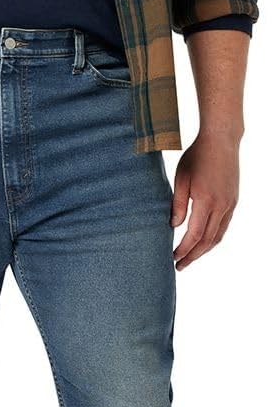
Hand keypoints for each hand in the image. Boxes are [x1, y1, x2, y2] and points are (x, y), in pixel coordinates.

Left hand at [171, 131, 240, 270]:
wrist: (221, 140)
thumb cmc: (197, 156)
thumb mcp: (181, 179)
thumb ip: (177, 205)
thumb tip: (174, 227)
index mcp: (206, 201)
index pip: (194, 235)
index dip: (184, 249)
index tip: (173, 257)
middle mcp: (222, 205)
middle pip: (207, 241)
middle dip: (193, 256)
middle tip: (179, 267)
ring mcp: (230, 204)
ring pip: (218, 236)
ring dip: (203, 250)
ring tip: (190, 258)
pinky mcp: (233, 201)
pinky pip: (224, 226)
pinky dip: (213, 238)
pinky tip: (203, 243)